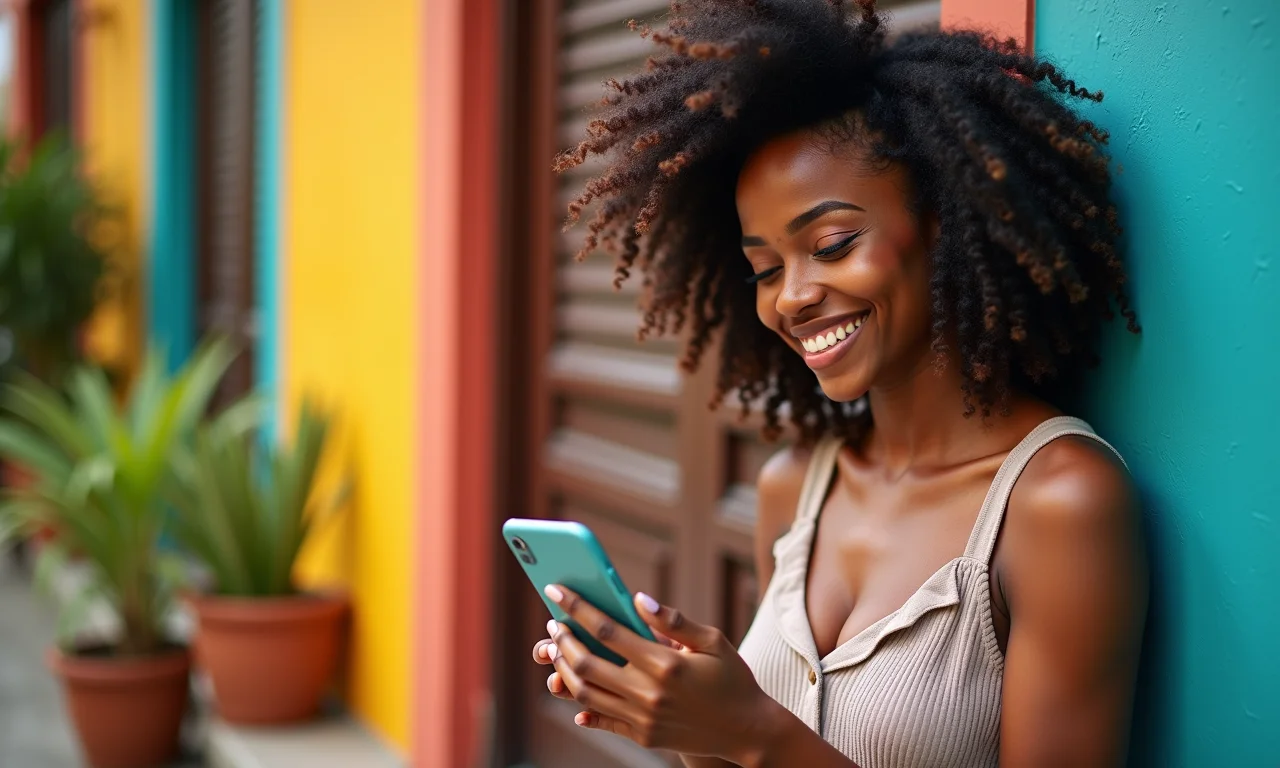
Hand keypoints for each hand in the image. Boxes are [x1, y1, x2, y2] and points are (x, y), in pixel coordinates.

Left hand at [535, 584, 774, 760]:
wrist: (746, 730)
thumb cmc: (732, 679)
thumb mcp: (712, 641)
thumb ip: (674, 621)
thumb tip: (639, 599)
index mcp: (665, 663)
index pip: (608, 630)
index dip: (578, 609)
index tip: (556, 592)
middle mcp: (649, 693)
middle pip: (587, 663)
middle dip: (563, 640)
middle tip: (554, 624)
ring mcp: (643, 718)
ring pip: (586, 693)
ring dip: (564, 669)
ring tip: (558, 651)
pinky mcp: (643, 737)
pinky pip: (602, 720)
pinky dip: (582, 705)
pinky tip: (571, 689)